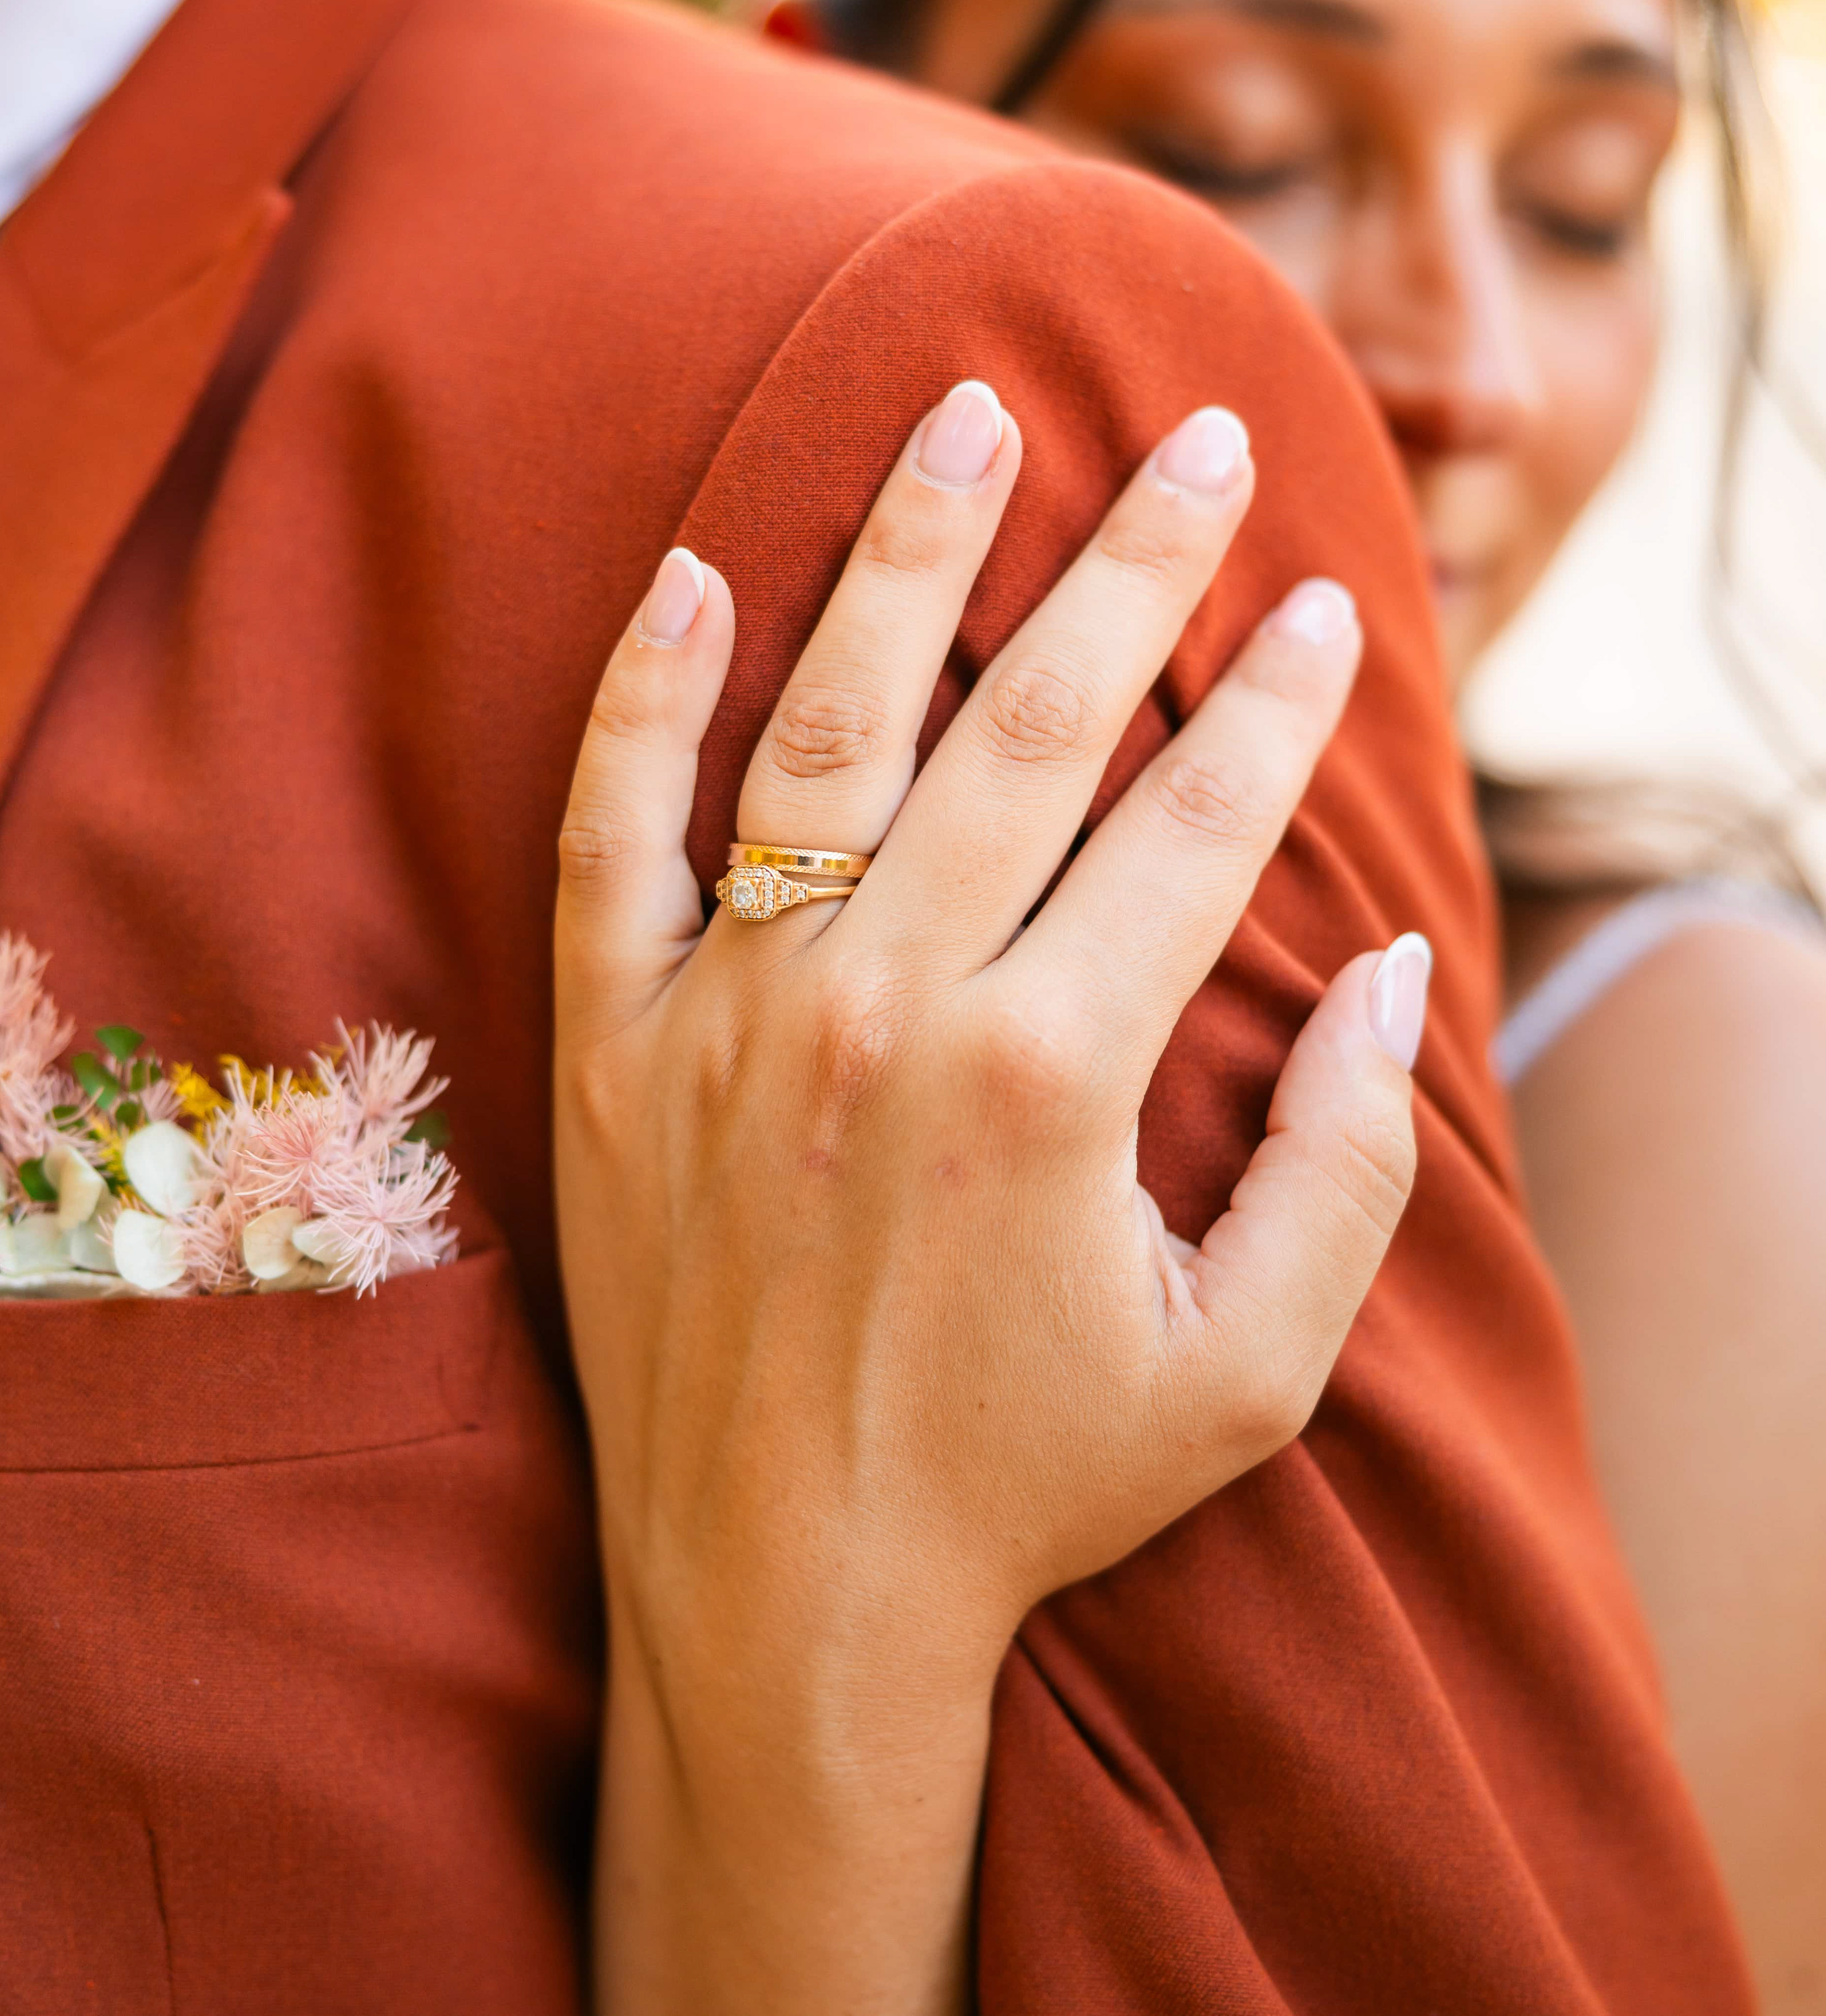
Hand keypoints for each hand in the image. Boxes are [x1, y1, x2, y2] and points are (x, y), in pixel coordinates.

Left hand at [556, 380, 1427, 1742]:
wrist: (786, 1601)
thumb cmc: (1028, 1488)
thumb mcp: (1249, 1366)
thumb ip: (1352, 1163)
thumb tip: (1406, 970)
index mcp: (1052, 1075)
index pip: (1197, 822)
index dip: (1279, 701)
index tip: (1324, 604)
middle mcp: (887, 1006)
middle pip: (1032, 725)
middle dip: (1132, 564)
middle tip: (1193, 439)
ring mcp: (731, 1012)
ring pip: (828, 725)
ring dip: (909, 556)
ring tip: (967, 414)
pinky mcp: (613, 1047)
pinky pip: (609, 831)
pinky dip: (645, 696)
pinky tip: (695, 569)